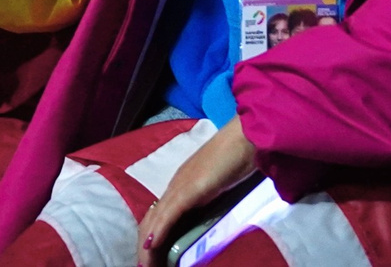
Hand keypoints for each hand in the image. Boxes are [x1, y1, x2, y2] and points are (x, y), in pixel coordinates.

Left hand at [138, 120, 255, 266]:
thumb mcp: (220, 185)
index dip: (152, 235)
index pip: (159, 214)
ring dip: (148, 246)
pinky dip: (158, 232)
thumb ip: (209, 199)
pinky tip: (150, 246)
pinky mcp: (189, 189)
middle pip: (151, 220)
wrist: (246, 137)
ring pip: (155, 220)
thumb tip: (205, 219)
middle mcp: (176, 185)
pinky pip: (168, 214)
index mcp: (182, 184)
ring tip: (145, 265)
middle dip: (145, 247)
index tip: (152, 257)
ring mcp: (181, 186)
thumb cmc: (238, 158)